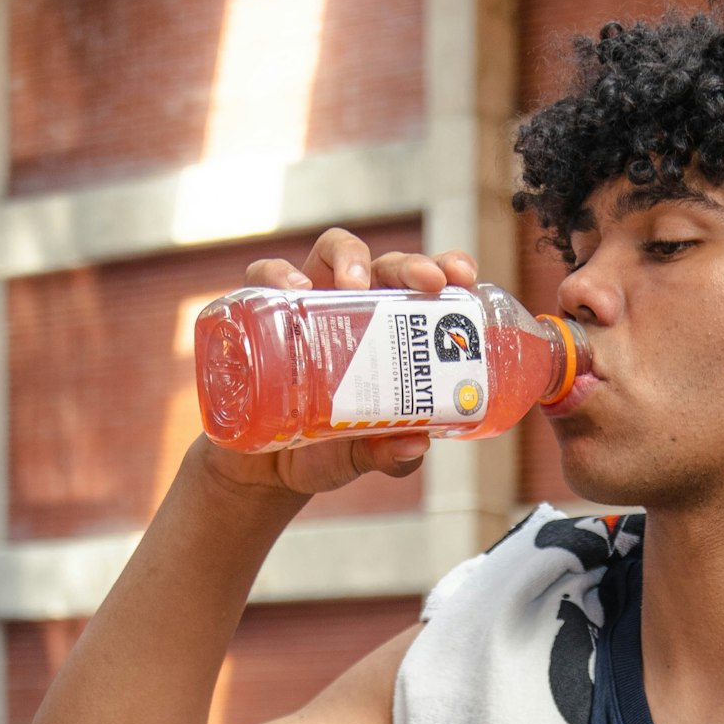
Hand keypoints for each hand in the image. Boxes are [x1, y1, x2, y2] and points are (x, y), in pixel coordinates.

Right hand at [191, 229, 487, 505]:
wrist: (260, 470)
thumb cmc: (322, 450)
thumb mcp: (358, 457)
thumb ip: (388, 455)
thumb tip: (416, 445)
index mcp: (388, 331)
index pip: (421, 287)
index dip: (445, 268)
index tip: (462, 276)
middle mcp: (350, 308)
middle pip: (384, 264)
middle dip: (409, 264)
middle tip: (426, 283)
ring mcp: (305, 306)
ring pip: (328, 252)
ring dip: (348, 257)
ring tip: (355, 284)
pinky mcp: (261, 314)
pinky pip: (263, 278)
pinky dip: (277, 274)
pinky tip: (295, 291)